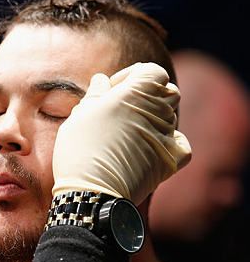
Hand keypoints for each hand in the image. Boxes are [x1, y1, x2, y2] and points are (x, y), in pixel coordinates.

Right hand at [52, 62, 191, 204]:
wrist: (93, 190)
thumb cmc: (81, 147)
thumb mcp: (81, 114)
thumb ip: (96, 94)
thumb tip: (102, 81)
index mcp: (137, 92)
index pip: (151, 71)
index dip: (132, 75)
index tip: (112, 89)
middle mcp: (158, 110)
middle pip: (166, 92)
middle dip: (146, 95)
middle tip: (120, 109)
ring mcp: (167, 136)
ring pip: (170, 117)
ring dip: (153, 119)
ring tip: (126, 132)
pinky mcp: (170, 159)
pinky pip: (181, 144)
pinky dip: (171, 141)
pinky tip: (153, 145)